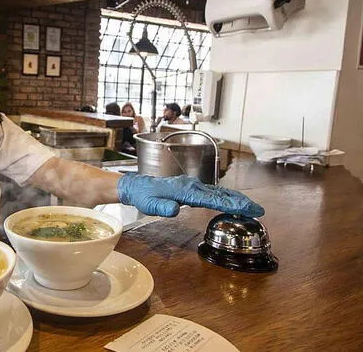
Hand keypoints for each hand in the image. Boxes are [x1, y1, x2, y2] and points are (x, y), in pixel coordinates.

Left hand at [117, 173, 264, 217]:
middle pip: (220, 194)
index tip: (246, 209)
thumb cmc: (144, 196)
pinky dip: (226, 198)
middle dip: (240, 202)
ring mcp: (193, 186)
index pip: (212, 199)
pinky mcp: (192, 188)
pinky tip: (233, 203)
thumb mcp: (149, 204)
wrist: (138, 186)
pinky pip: (212, 193)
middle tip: (258, 210)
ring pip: (219, 192)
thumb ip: (162, 207)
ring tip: (252, 207)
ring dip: (236, 199)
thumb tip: (174, 210)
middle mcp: (192, 186)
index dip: (230, 204)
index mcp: (185, 190)